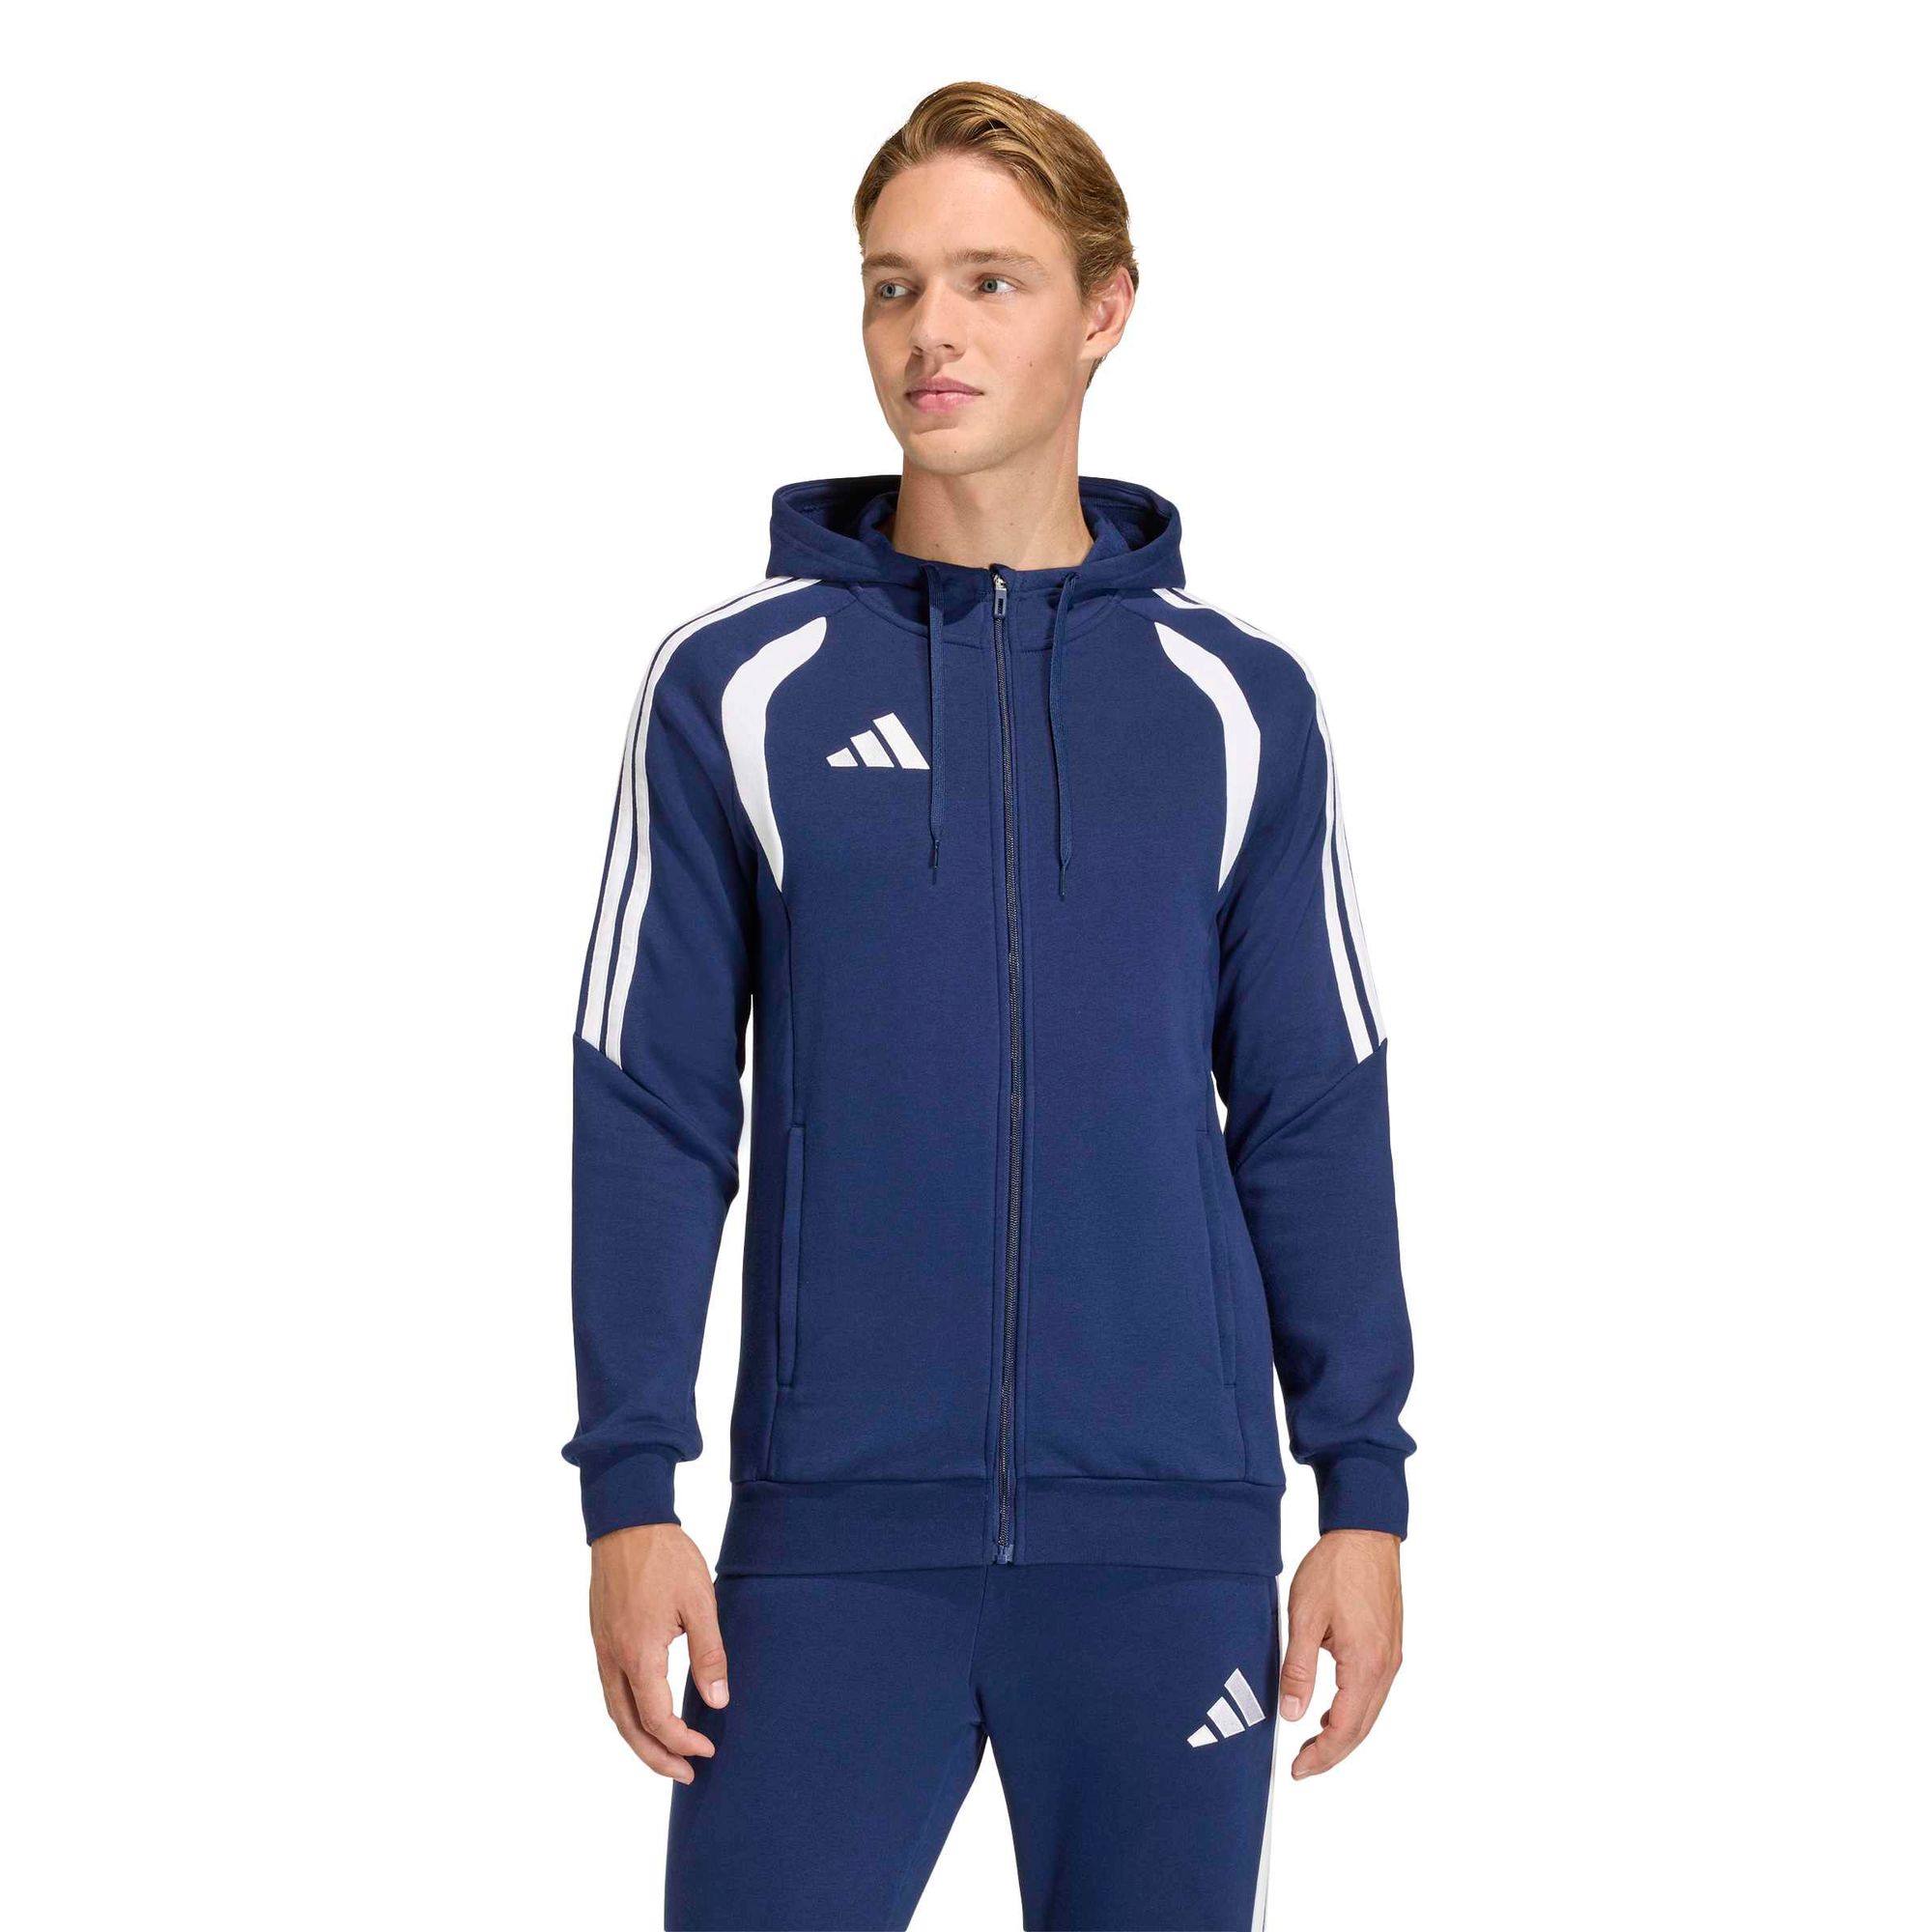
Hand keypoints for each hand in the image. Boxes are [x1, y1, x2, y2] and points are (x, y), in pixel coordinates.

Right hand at [589, 1523, 729, 1781]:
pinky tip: (647, 1713)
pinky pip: (611, 1689)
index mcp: (639, 1654)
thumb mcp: (700, 1602)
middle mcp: (613, 1658)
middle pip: (628, 1728)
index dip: (683, 1741)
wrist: (627, 1521)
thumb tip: (718, 1699)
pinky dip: (628, 1714)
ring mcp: (602, 1648)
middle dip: (656, 1758)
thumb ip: (709, 1654)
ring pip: (615, 1711)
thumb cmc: (666, 1557)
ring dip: (639, 1740)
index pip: (657, 1719)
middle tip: (685, 1774)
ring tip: (666, 1755)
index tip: (708, 1747)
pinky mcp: (600, 1636)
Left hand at [1279, 1528, 1402, 1778]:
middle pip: (1362, 1728)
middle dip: (1332, 1753)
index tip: (1298, 1770)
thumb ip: (1298, 1669)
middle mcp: (1385, 1666)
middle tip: (1302, 1767)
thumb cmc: (1335, 1568)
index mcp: (1365, 1664)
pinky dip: (1354, 1710)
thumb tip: (1292, 1715)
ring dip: (1344, 1734)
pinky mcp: (1389, 1645)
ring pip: (1370, 1712)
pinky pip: (1373, 1692)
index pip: (1345, 1729)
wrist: (1365, 1532)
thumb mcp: (1304, 1616)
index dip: (1322, 1756)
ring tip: (1313, 1744)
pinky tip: (1332, 1711)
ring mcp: (1391, 1656)